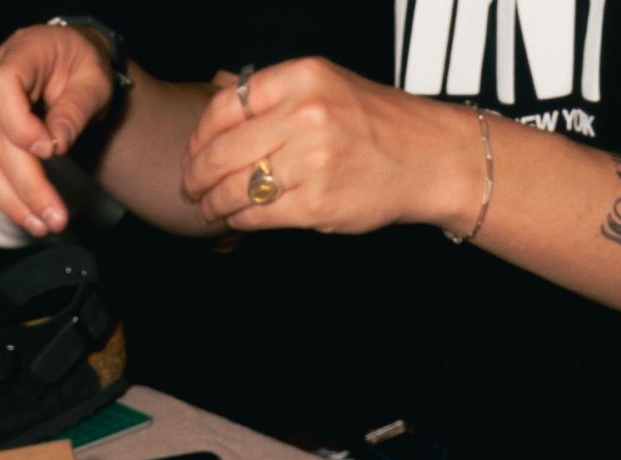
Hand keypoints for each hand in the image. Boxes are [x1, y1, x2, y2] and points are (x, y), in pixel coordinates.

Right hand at [0, 21, 112, 235]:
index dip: (20, 124)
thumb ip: (76, 107)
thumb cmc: (82, 67)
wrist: (70, 66)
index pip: (3, 88)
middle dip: (25, 184)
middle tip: (54, 217)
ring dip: (8, 201)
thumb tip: (58, 142)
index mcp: (19, 54)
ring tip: (39, 225)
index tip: (49, 151)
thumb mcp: (94, 79)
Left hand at [180, 58, 478, 234]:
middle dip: (195, 176)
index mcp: (303, 78)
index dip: (198, 137)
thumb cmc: (373, 124)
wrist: (430, 157)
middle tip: (191, 188)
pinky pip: (255, 215)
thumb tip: (217, 91)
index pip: (224, 108)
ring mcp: (311, 161)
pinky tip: (236, 220)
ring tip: (208, 209)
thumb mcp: (326, 86)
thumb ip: (273, 93)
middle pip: (220, 152)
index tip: (193, 153)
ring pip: (233, 189)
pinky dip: (237, 220)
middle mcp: (306, 114)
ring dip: (211, 204)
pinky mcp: (315, 203)